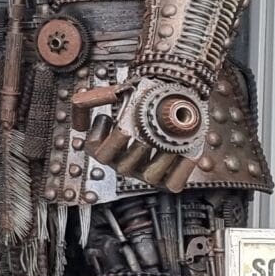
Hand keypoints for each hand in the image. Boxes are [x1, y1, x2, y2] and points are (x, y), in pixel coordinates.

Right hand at [84, 73, 208, 193]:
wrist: (178, 103)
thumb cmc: (148, 99)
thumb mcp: (116, 94)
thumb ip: (92, 99)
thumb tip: (89, 115)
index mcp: (110, 149)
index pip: (96, 151)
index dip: (99, 135)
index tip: (107, 117)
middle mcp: (126, 163)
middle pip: (123, 166)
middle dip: (136, 146)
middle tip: (146, 129)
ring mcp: (147, 173)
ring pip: (149, 176)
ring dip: (160, 156)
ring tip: (170, 138)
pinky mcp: (169, 179)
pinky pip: (174, 181)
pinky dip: (181, 168)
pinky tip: (185, 150)